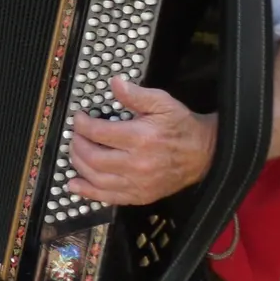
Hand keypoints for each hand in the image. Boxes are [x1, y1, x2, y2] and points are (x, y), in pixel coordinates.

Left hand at [65, 77, 216, 206]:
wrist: (204, 154)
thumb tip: (115, 83)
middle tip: (75, 136)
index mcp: (140, 138)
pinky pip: (109, 197)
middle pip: (93, 157)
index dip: (82, 124)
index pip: (98, 133)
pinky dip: (88, 192)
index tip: (79, 118)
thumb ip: (136, 94)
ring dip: (78, 166)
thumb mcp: (162, 103)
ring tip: (75, 153)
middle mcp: (137, 164)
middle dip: (77, 145)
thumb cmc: (181, 126)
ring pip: (97, 178)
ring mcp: (139, 183)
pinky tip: (75, 184)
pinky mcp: (141, 196)